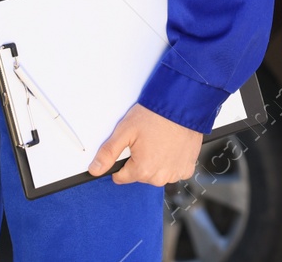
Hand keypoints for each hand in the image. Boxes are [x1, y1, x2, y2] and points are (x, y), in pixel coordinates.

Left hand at [88, 103, 202, 185]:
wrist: (182, 106)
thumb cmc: (155, 115)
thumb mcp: (125, 130)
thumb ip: (108, 152)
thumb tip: (95, 169)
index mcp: (142, 170)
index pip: (121, 177)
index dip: (122, 161)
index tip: (130, 148)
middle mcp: (160, 177)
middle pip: (140, 176)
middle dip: (140, 161)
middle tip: (145, 141)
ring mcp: (175, 174)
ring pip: (156, 174)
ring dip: (156, 162)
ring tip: (159, 142)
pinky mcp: (187, 168)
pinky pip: (173, 171)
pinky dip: (171, 162)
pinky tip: (171, 147)